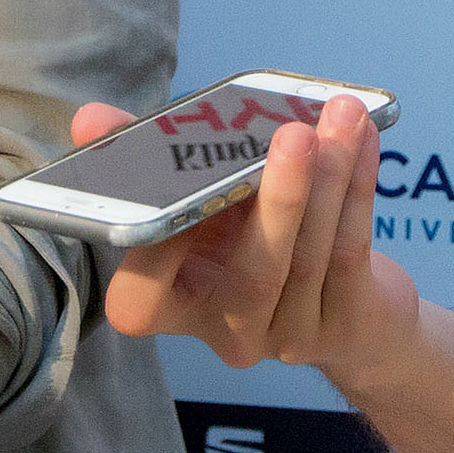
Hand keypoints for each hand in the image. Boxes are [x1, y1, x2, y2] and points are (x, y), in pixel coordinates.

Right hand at [75, 96, 418, 390]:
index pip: (141, 301)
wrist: (347, 310)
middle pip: (251, 274)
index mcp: (174, 306)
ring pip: (308, 257)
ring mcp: (287, 334)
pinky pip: (349, 251)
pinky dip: (357, 189)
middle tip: (292, 134)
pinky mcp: (343, 323)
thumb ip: (148, 163)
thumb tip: (90, 120)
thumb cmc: (248, 239)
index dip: (153, 256)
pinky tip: (363, 138)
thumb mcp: (198, 204)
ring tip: (340, 117)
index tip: (171, 191)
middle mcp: (228, 329)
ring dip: (328, 179)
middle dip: (277, 199)